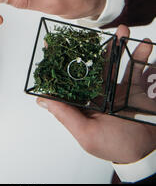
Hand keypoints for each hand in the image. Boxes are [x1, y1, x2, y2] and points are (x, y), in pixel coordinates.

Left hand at [36, 25, 155, 163]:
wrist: (151, 153)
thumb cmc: (117, 148)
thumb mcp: (87, 134)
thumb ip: (66, 116)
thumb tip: (41, 100)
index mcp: (86, 103)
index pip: (70, 79)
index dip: (62, 61)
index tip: (52, 43)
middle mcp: (101, 93)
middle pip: (96, 64)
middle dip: (97, 47)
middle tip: (99, 31)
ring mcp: (119, 90)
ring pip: (118, 62)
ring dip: (121, 46)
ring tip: (125, 32)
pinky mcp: (137, 89)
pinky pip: (139, 69)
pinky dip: (142, 57)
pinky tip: (144, 46)